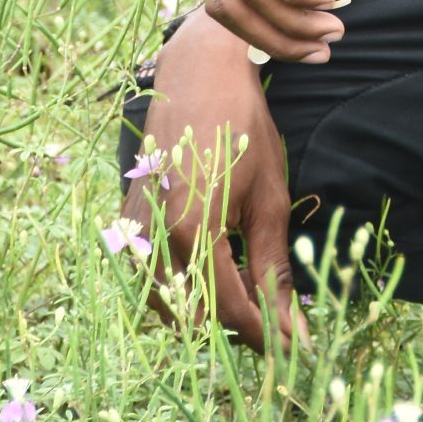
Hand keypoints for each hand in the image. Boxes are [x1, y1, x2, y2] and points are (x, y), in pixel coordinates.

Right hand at [122, 9, 302, 352]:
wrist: (197, 74)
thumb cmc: (241, 129)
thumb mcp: (269, 198)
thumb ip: (273, 267)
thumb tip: (293, 327)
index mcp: (192, 231)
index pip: (229, 309)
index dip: (265, 335)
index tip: (295, 347)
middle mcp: (153, 238)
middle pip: (192, 317)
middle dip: (234, 328)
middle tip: (275, 323)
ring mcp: (133, 232)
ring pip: (165, 305)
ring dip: (203, 312)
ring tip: (246, 299)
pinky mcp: (126, 222)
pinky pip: (148, 278)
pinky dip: (180, 288)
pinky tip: (211, 273)